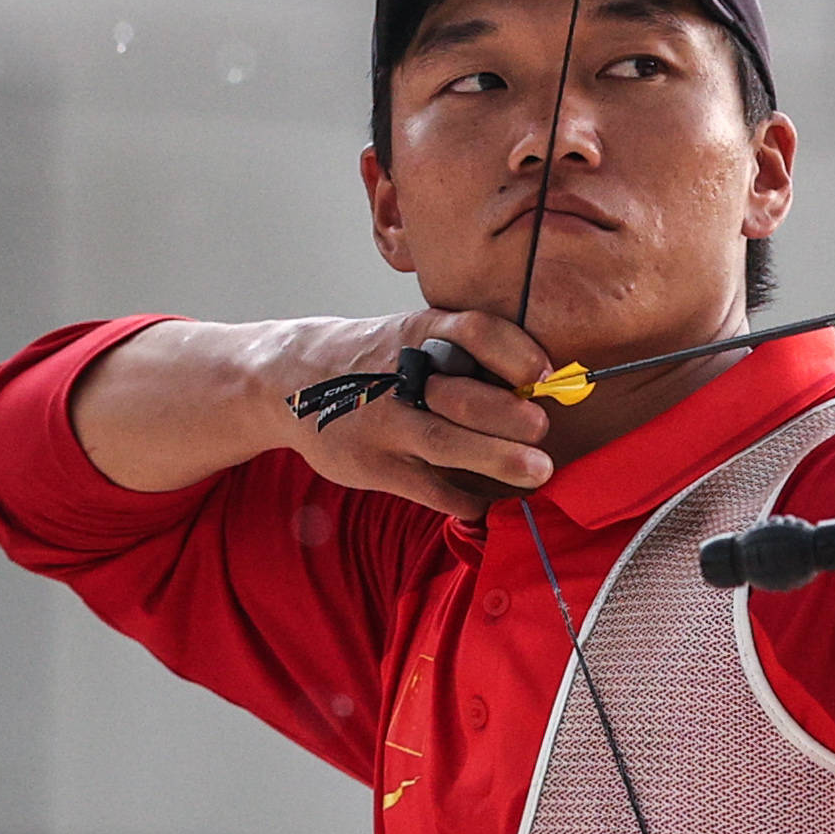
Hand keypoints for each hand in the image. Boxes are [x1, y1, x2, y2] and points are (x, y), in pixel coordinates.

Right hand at [283, 311, 559, 517]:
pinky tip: (486, 502)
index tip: (544, 374)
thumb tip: (542, 385)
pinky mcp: (372, 465)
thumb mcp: (411, 336)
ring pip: (446, 444)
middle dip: (510, 416)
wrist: (290, 380)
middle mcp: (402, 377)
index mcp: (419, 334)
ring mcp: (384, 424)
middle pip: (464, 396)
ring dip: (497, 459)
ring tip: (537, 471)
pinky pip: (426, 488)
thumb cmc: (376, 359)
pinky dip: (463, 499)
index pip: (475, 331)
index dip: (516, 352)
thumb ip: (463, 354)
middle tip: (542, 429)